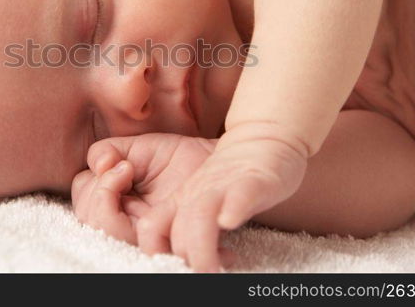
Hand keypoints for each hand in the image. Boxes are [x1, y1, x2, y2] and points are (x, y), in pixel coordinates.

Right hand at [71, 133, 215, 245]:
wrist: (209, 161)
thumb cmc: (172, 157)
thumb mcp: (134, 147)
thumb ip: (107, 152)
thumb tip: (98, 165)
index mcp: (112, 199)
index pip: (83, 201)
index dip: (94, 185)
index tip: (120, 165)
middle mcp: (122, 218)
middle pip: (90, 219)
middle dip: (100, 192)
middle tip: (126, 169)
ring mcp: (142, 231)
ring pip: (108, 233)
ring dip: (110, 202)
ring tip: (132, 174)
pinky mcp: (164, 240)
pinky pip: (144, 245)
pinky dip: (142, 227)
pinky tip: (156, 205)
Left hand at [139, 126, 307, 271]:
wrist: (263, 138)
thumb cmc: (232, 177)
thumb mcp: (200, 198)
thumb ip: (185, 225)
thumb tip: (178, 259)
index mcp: (183, 201)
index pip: (151, 229)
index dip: (155, 251)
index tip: (172, 268)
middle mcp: (199, 195)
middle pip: (176, 230)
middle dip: (182, 259)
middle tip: (196, 276)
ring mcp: (224, 186)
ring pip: (201, 216)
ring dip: (201, 246)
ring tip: (209, 269)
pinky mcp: (253, 181)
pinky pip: (240, 195)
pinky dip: (232, 209)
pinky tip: (229, 221)